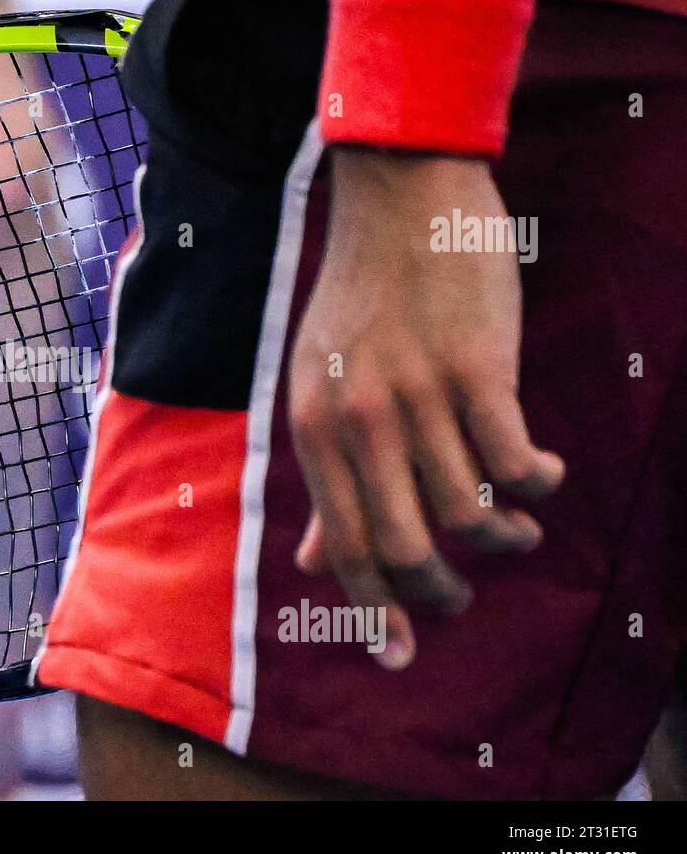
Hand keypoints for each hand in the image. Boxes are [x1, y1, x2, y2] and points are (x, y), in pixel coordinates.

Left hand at [288, 147, 563, 669]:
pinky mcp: (477, 366)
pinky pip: (513, 460)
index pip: (341, 544)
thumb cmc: (360, 301)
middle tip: (462, 593)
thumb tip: (312, 564)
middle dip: (439, 591)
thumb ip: (325, 477)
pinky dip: (536, 484)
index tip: (399, 654)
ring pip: (466, 511)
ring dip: (501, 539)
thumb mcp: (319, 387)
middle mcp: (359, 420)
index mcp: (314, 428)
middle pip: (404, 545)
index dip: (371, 608)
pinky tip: (542, 473)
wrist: (396, 198)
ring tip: (515, 528)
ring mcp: (418, 393)